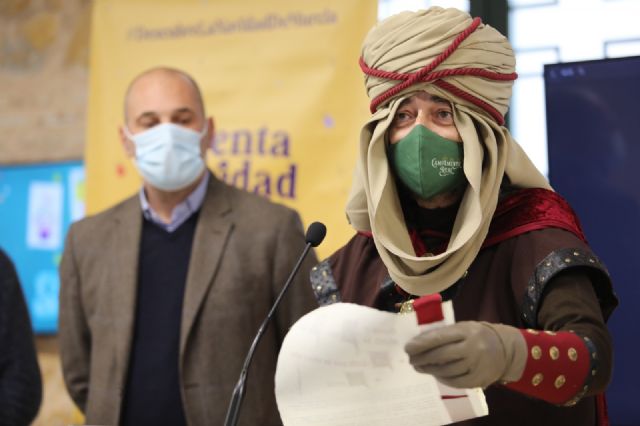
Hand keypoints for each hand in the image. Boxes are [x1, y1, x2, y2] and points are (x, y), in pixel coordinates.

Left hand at [404, 321, 525, 388]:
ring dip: (429, 369)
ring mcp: (476, 364)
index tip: (408, 348)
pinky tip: (435, 374)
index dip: (421, 343)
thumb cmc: (476, 336)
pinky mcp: (479, 379)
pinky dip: (442, 378)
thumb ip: (444, 334)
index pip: (439, 337)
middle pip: (441, 355)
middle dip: (422, 358)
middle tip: (411, 360)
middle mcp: (472, 347)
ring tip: (420, 367)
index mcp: (466, 330)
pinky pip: (455, 381)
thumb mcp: (462, 328)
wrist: (504, 349)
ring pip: (446, 370)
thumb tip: (418, 343)